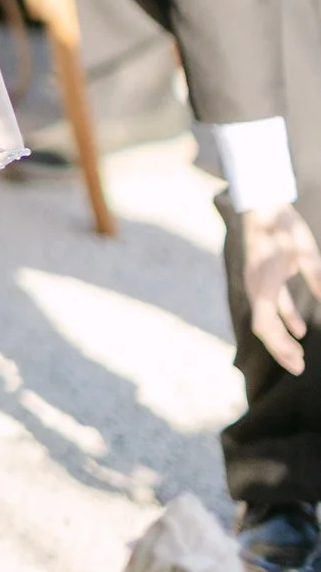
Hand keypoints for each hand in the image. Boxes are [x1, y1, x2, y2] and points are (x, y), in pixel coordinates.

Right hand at [242, 205, 320, 373]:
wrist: (261, 204)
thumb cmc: (282, 225)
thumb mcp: (305, 250)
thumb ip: (316, 275)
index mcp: (264, 283)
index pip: (265, 324)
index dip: (280, 345)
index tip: (297, 359)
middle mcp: (256, 287)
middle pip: (265, 327)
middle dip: (281, 349)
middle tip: (299, 368)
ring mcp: (257, 283)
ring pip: (266, 319)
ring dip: (281, 338)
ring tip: (298, 356)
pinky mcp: (262, 278)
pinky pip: (271, 305)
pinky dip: (284, 320)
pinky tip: (299, 330)